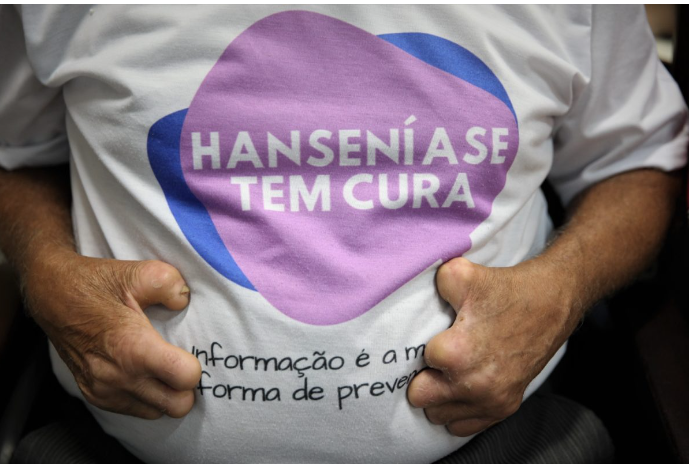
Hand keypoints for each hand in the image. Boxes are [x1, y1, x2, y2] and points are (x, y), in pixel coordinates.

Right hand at [24, 250, 201, 419]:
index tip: (187, 351)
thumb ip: (173, 286)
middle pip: (177, 406)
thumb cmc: (97, 283)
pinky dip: (146, 395)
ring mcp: (104, 390)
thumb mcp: (140, 273)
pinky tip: (143, 371)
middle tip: (180, 361)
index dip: (194, 365)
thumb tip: (184, 302)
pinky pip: (136, 409)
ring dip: (165, 393)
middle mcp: (118, 377)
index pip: (185, 379)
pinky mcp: (94, 396)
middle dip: (185, 386)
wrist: (51, 295)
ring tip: (161, 366)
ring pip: (157, 411)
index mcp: (132, 348)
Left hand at [407, 257, 573, 436]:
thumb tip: (418, 289)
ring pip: (439, 415)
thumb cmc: (508, 289)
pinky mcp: (505, 407)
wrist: (553, 303)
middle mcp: (474, 384)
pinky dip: (458, 410)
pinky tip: (462, 387)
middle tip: (437, 359)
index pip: (415, 364)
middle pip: (420, 398)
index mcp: (458, 354)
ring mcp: (491, 399)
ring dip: (439, 396)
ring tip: (449, 371)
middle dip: (423, 378)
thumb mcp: (462, 273)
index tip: (434, 339)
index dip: (422, 349)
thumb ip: (433, 282)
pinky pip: (464, 427)